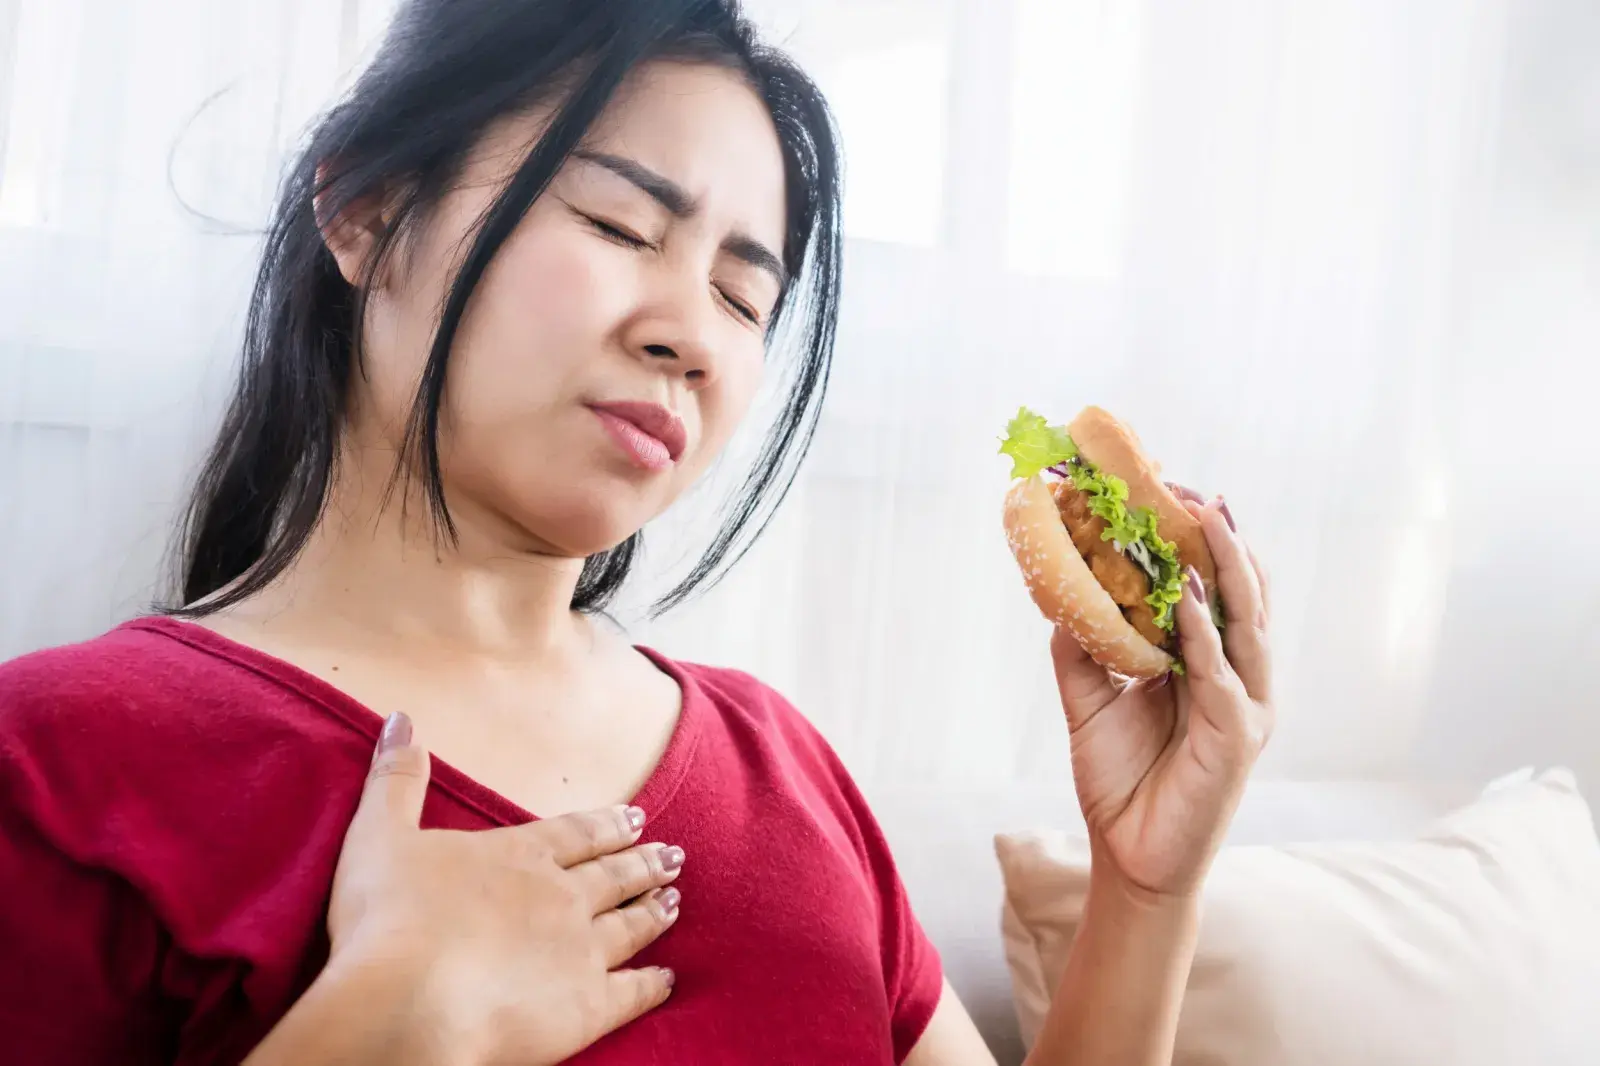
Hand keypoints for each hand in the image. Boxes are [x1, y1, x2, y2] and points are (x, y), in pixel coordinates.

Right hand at [327, 714, 682, 1065]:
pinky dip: (651, 984)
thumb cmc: (385, 920)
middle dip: (644, 863)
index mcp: (519, 855)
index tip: (637, 818)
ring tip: (676, 900)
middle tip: (675, 856)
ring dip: (654, 911)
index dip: (607, 825)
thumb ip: (396, 778)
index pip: (576, 833)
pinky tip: (666, 979)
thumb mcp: (379, 835)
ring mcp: (581, 951)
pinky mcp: (587, 1008)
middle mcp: (561, 896)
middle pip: (613, 875)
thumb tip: (402, 718)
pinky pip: (631, 992)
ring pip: (630, 925)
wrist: (406, 1000)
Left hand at [1052, 490, 1273, 898]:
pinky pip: (1222, 674)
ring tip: (1209, 519)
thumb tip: (1062, 593)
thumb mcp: (1089, 700)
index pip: (1216, 589)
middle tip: (1199, 491)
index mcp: (1209, 665)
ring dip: (1228, 568)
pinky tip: (1190, 596)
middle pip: (1243, 594)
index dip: (1202, 542)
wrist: (1128, 856)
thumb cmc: (1121, 779)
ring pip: (1247, 622)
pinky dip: (1206, 632)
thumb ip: (1083, 648)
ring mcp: (1245, 705)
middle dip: (1224, 538)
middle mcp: (1237, 678)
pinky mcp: (1239, 736)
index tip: (1175, 492)